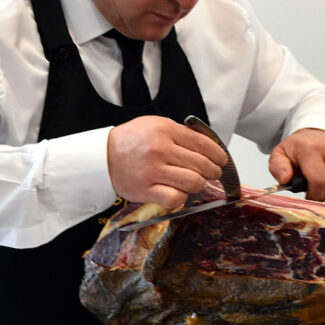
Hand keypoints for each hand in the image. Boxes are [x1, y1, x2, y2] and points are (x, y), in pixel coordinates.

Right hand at [107, 116, 227, 208]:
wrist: (103, 156)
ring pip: (193, 182)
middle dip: (213, 172)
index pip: (204, 144)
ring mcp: (152, 171)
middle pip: (202, 165)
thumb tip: (209, 146)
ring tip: (195, 183)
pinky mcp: (145, 190)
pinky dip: (181, 198)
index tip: (221, 161)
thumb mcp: (155, 125)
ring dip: (199, 185)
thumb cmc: (131, 141)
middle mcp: (160, 149)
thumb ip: (180, 133)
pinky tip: (177, 192)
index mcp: (165, 130)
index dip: (218, 155)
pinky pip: (175, 198)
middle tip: (212, 174)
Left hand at [268, 128, 324, 201]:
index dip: (314, 195)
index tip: (308, 195)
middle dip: (323, 195)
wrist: (316, 132)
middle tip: (316, 191)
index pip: (318, 180)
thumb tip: (285, 179)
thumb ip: (278, 167)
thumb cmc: (298, 148)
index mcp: (311, 148)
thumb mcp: (280, 155)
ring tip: (324, 185)